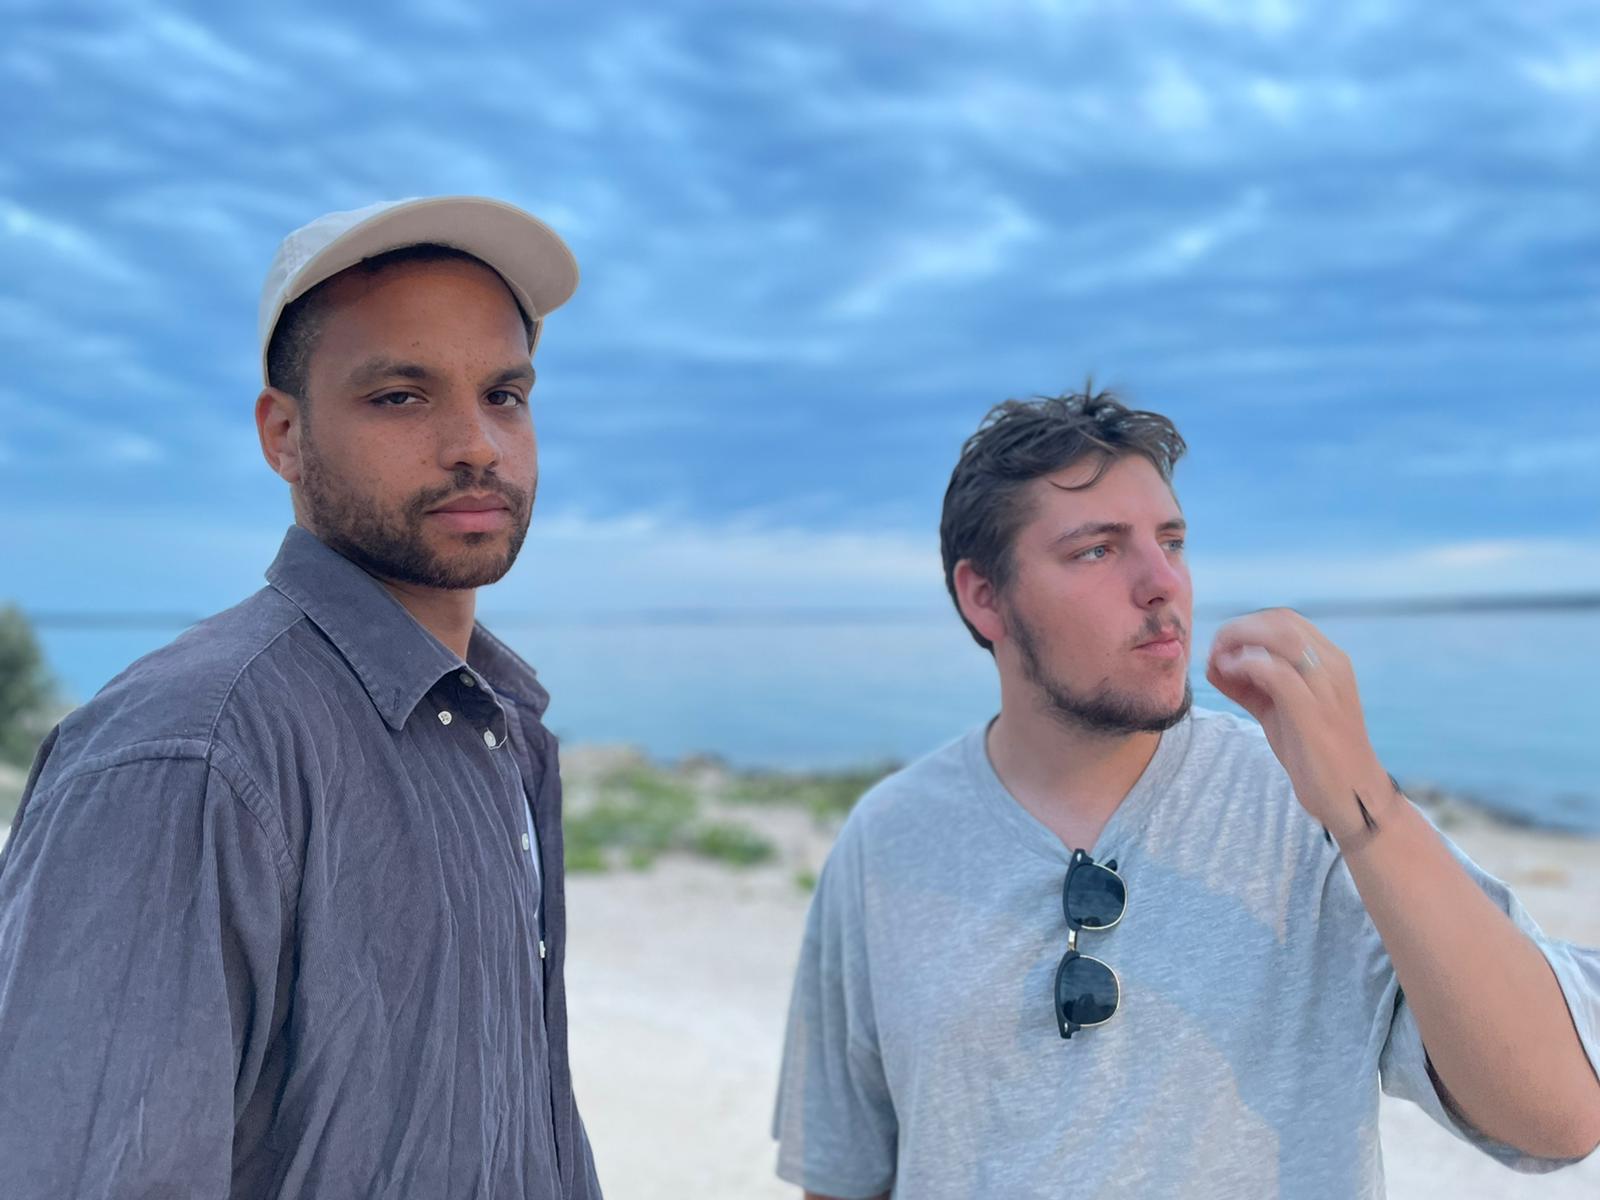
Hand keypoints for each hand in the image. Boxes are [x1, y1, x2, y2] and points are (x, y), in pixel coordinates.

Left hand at [1205, 608, 1391, 837]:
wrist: (1351, 796)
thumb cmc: (1314, 751)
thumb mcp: (1278, 711)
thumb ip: (1250, 686)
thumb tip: (1215, 665)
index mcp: (1329, 661)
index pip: (1284, 619)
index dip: (1246, 625)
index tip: (1222, 648)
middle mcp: (1333, 666)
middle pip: (1279, 620)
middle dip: (1238, 629)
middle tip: (1215, 653)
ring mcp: (1327, 687)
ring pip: (1280, 636)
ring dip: (1240, 642)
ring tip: (1220, 663)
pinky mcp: (1314, 712)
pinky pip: (1277, 671)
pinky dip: (1246, 666)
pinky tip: (1231, 676)